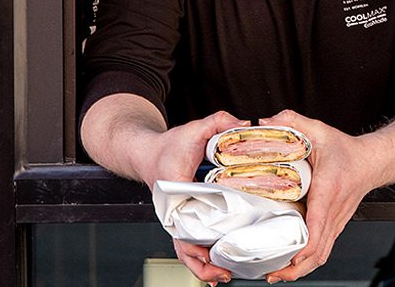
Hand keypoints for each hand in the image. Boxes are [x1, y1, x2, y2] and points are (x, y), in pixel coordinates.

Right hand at [136, 110, 247, 285]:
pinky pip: (190, 243)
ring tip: (223, 276)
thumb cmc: (170, 145)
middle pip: (184, 244)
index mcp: (176, 192)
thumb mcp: (195, 128)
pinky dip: (200, 257)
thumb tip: (245, 124)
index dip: (200, 237)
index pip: (188, 219)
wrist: (149, 152)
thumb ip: (218, 122)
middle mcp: (175, 211)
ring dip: (202, 265)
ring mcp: (178, 217)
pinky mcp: (184, 219)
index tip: (216, 248)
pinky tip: (215, 268)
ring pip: (186, 249)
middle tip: (225, 271)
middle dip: (203, 262)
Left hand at [260, 110, 375, 282]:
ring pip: (321, 255)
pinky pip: (323, 249)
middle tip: (271, 274)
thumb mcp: (319, 130)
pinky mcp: (335, 225)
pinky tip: (291, 263)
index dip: (303, 247)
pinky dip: (307, 261)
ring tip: (276, 275)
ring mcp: (336, 221)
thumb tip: (265, 122)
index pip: (318, 226)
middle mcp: (333, 212)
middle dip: (294, 268)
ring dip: (300, 270)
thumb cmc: (347, 151)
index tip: (286, 257)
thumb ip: (293, 122)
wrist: (373, 161)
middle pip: (318, 251)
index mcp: (328, 191)